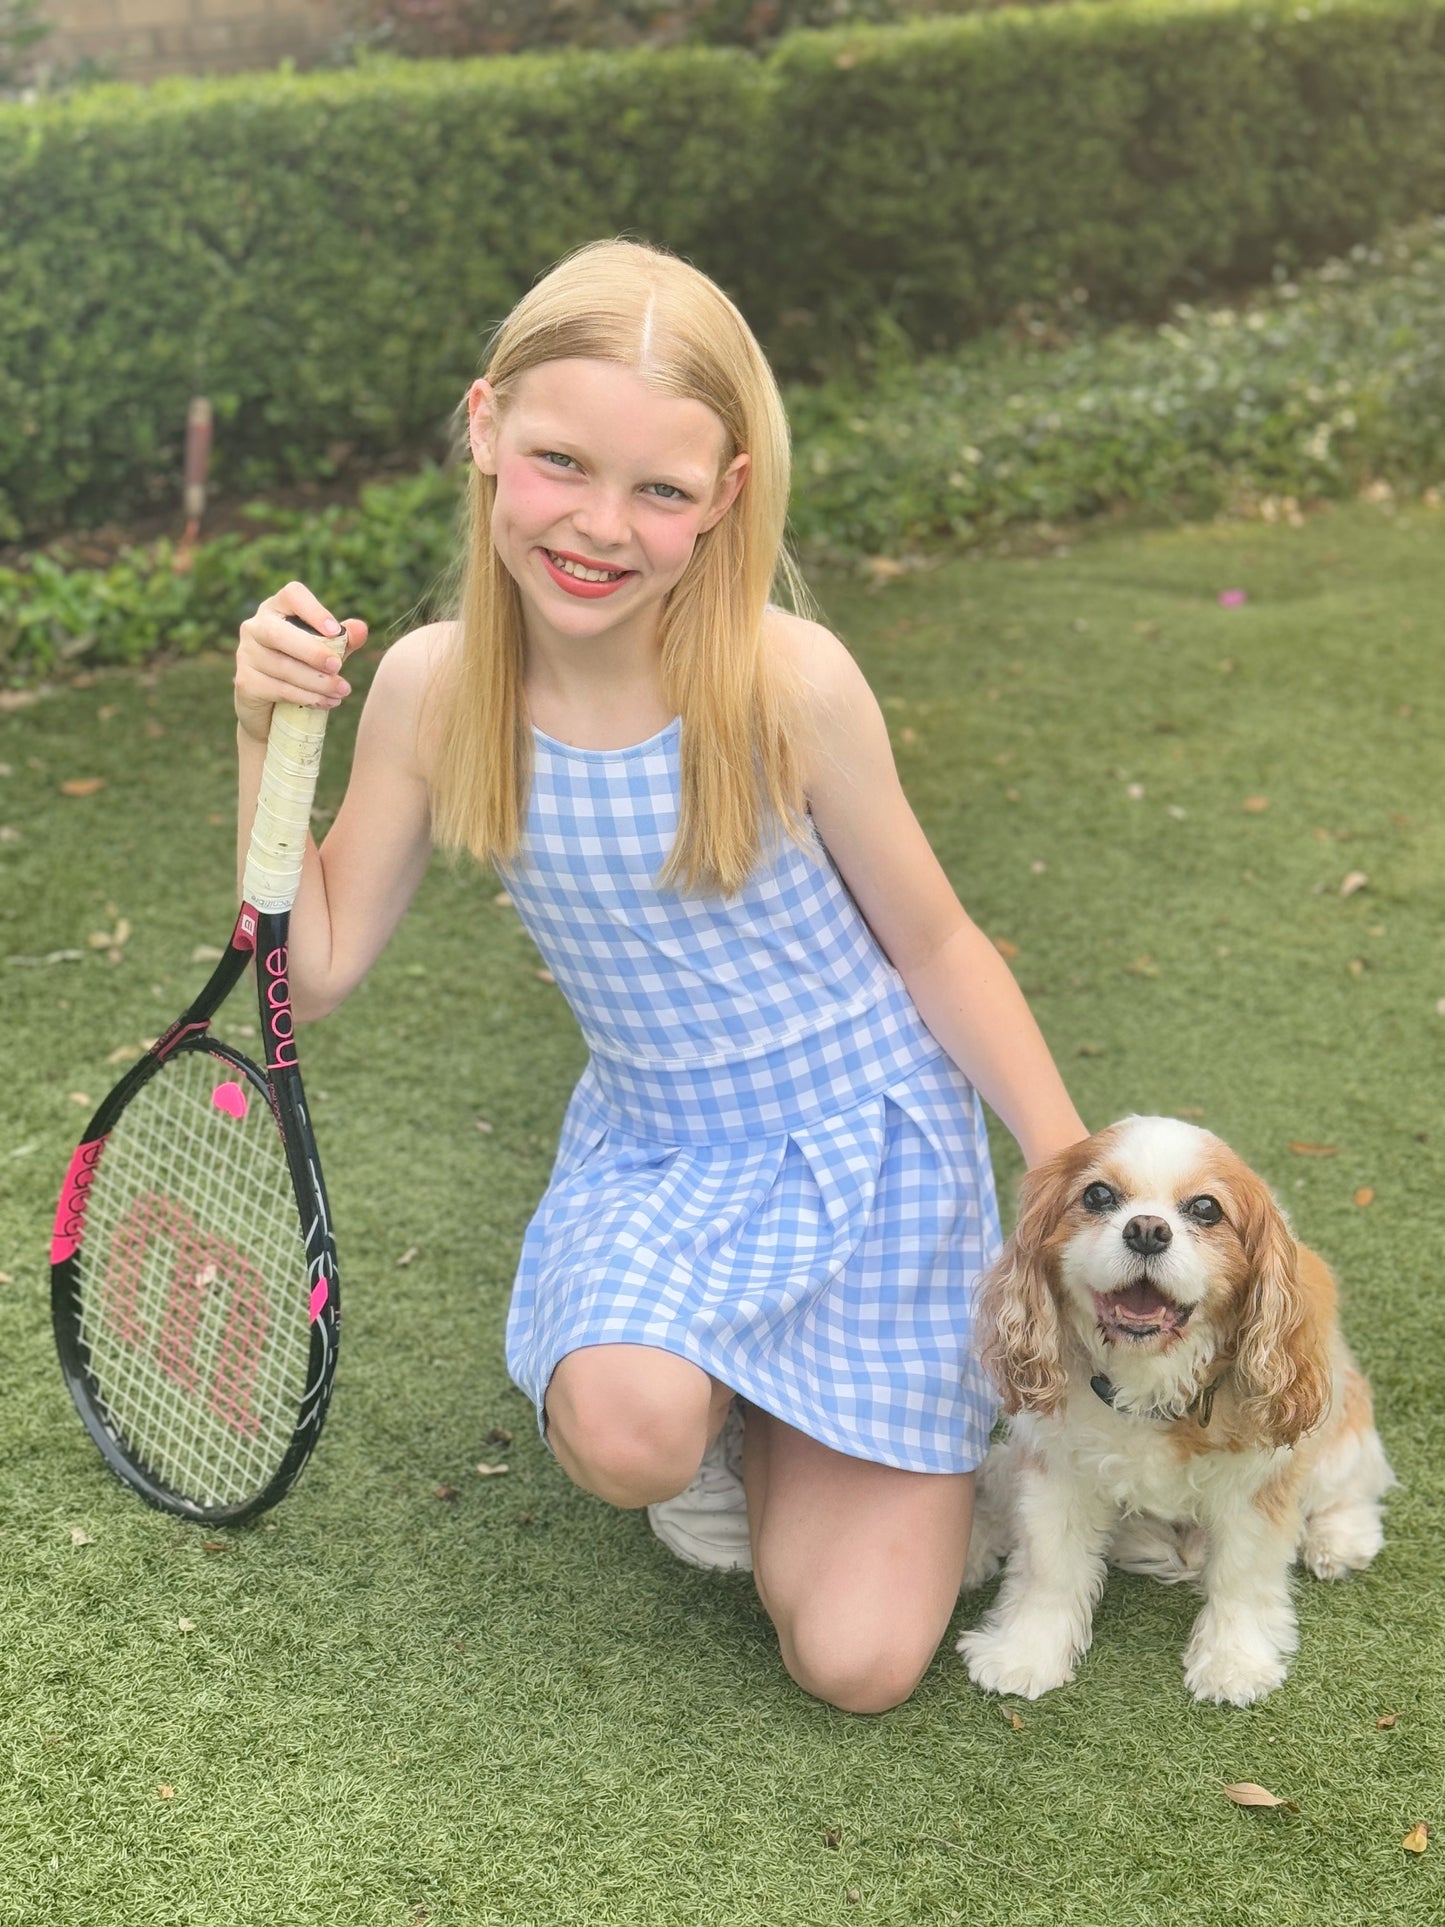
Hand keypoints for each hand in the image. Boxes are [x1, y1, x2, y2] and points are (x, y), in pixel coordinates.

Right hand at [235, 583, 368, 742]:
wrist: (275, 709)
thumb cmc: (305, 668)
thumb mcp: (328, 653)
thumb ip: (343, 641)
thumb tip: (361, 628)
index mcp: (278, 609)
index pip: (292, 595)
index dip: (313, 610)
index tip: (335, 631)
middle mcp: (256, 626)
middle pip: (278, 633)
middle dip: (312, 651)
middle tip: (337, 666)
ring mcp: (246, 654)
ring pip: (281, 666)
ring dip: (316, 681)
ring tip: (342, 690)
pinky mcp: (245, 682)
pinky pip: (277, 689)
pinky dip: (305, 697)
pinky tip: (327, 702)